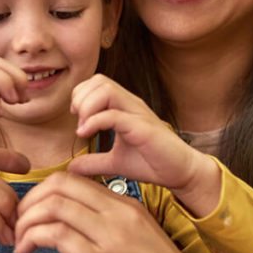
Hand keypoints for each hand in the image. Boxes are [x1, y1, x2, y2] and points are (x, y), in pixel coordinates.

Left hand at [14, 172, 252, 252]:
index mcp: (125, 207)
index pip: (72, 181)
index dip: (41, 194)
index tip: (29, 218)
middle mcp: (119, 213)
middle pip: (59, 184)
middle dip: (28, 201)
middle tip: (17, 226)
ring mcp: (113, 236)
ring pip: (54, 204)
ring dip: (26, 220)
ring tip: (18, 241)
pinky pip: (57, 234)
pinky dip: (32, 237)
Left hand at [69, 74, 220, 216]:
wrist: (181, 172)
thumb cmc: (153, 163)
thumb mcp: (115, 162)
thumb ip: (94, 162)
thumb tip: (71, 167)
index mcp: (124, 107)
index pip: (96, 83)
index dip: (81, 96)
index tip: (78, 120)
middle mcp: (131, 104)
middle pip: (100, 80)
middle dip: (81, 98)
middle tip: (79, 123)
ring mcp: (138, 114)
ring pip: (106, 90)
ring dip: (87, 106)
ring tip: (83, 129)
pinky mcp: (143, 128)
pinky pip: (115, 115)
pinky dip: (95, 121)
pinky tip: (86, 134)